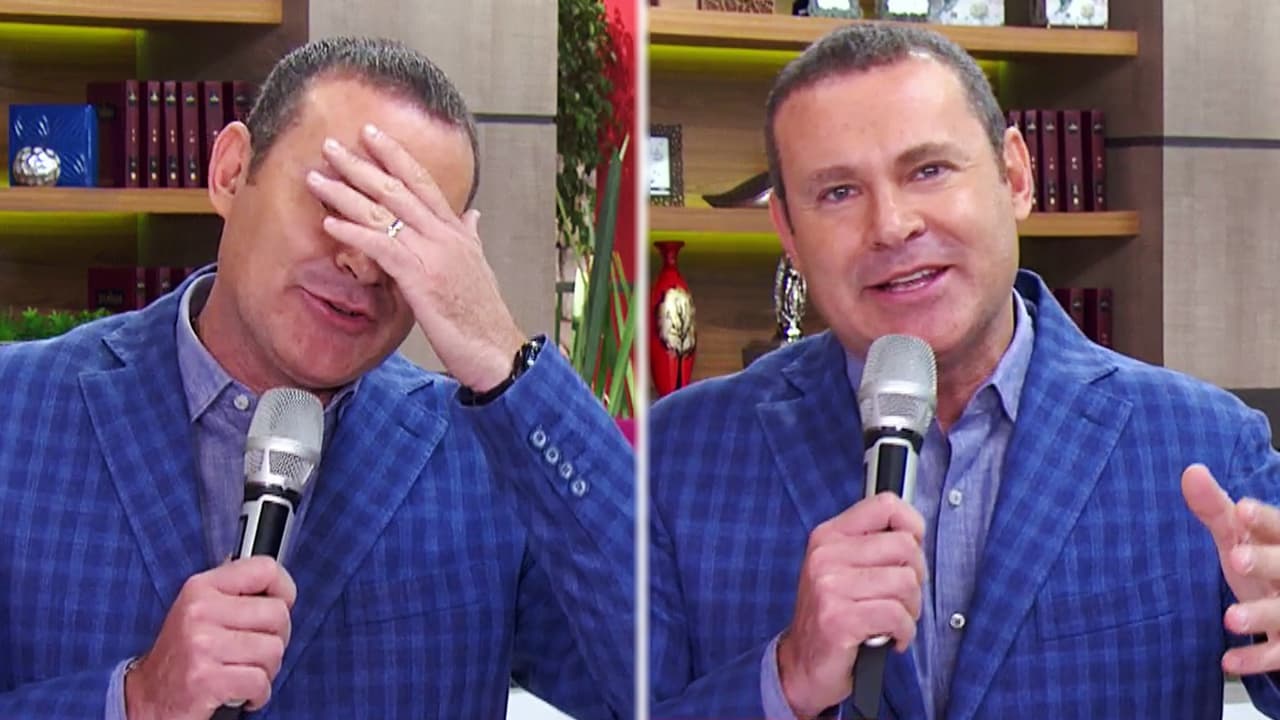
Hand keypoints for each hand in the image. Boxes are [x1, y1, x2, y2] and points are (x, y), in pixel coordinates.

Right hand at [124, 557, 295, 719]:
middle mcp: (200, 611)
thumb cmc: (184, 654)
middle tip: (256, 651)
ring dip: (266, 670)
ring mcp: (202, 645)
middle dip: (277, 638)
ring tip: (243, 672)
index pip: (265, 569)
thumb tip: (279, 587)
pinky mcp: (206, 679)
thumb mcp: (202, 610)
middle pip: (278, 614)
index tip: (280, 606)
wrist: (149, 698)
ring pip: (273, 650)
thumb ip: (236, 594)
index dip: (284, 590)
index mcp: (202, 587)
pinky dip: (257, 694)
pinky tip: (240, 693)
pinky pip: (260, 682)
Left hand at [305, 124, 525, 391]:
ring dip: (345, 193)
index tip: (371, 134)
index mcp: (455, 231)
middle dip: (361, 165)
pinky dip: (354, 233)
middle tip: (331, 145)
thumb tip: (473, 213)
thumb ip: (470, 235)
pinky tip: (329, 224)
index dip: (395, 155)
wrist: (497, 349)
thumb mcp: (478, 267)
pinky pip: (381, 247)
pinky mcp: (421, 278)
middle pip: (397, 189)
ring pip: (384, 213)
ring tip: (316, 178)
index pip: (422, 181)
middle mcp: (444, 235)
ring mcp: (433, 254)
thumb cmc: (483, 315)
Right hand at [776, 493, 925, 718]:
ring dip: (910, 610)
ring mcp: (829, 586)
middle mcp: (825, 555)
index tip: (911, 551)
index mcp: (828, 536)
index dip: (913, 526)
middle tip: (902, 598)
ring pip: (906, 582)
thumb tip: (915, 532)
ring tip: (893, 621)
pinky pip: (897, 615)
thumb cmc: (832, 616)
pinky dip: (904, 633)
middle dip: (916, 578)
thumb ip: (871, 546)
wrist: (802, 665)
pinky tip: (891, 639)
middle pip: (905, 546)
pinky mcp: (839, 619)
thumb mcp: (841, 569)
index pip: (885, 505)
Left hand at [1183, 464, 1279, 674]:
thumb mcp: (1239, 537)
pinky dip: (1255, 658)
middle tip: (1238, 559)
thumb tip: (1191, 472)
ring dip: (1261, 614)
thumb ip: (1215, 509)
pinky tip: (1229, 661)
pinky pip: (1279, 653)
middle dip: (1269, 561)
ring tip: (1230, 617)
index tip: (1243, 510)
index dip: (1266, 520)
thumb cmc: (1262, 565)